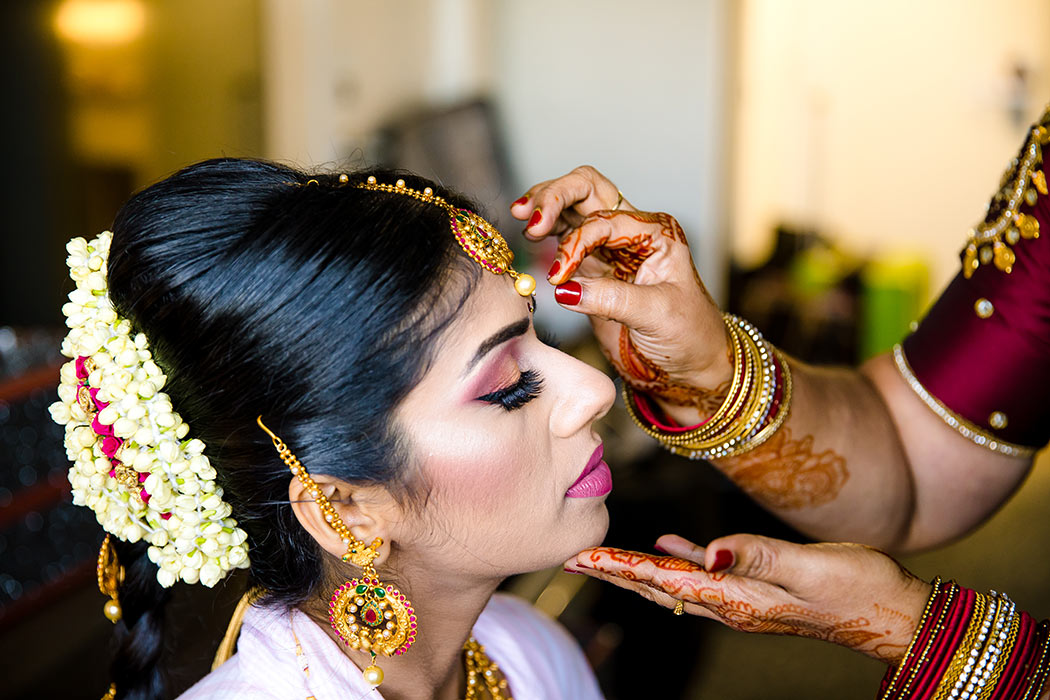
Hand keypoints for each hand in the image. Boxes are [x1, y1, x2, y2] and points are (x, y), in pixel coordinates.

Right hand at [511, 166, 732, 412]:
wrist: (688, 367)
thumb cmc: (689, 335)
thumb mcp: (657, 315)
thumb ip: (612, 299)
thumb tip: (564, 289)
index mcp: (654, 232)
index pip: (603, 219)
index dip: (576, 242)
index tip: (560, 275)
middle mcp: (630, 232)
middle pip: (585, 190)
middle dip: (554, 196)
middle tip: (528, 217)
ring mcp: (607, 250)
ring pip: (570, 209)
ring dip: (544, 209)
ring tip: (521, 218)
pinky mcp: (589, 272)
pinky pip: (561, 240)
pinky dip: (544, 235)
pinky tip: (527, 236)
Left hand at [565, 533, 931, 663]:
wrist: (891, 611)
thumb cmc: (858, 588)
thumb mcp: (809, 567)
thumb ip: (759, 556)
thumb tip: (709, 551)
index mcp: (739, 599)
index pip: (666, 581)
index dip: (622, 568)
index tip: (583, 559)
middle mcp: (734, 604)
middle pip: (658, 586)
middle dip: (614, 573)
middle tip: (574, 560)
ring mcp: (744, 600)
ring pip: (675, 582)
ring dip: (637, 569)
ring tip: (603, 556)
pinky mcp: (758, 590)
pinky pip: (706, 574)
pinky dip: (680, 558)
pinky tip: (668, 544)